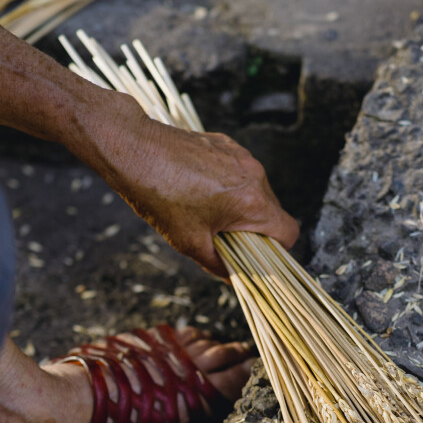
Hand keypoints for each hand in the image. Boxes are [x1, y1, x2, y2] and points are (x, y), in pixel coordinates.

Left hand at [76, 92, 298, 276]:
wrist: (134, 150)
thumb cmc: (159, 195)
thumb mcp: (190, 242)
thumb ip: (220, 265)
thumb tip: (235, 278)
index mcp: (252, 203)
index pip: (288, 232)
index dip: (279, 250)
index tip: (259, 256)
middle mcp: (255, 176)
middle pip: (273, 212)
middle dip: (255, 229)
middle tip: (226, 238)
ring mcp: (243, 156)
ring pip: (257, 192)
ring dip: (242, 207)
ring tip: (209, 212)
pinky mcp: (228, 144)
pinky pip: (241, 172)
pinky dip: (229, 186)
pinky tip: (201, 190)